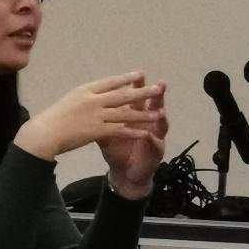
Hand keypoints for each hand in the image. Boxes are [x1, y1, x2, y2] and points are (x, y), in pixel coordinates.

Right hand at [14, 72, 165, 161]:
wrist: (44, 133)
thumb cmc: (53, 119)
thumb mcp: (69, 101)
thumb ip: (84, 98)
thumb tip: (94, 96)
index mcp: (86, 90)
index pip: (110, 82)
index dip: (126, 78)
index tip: (140, 74)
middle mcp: (93, 100)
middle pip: (123, 95)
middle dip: (142, 92)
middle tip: (158, 88)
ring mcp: (96, 115)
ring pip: (125, 113)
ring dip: (144, 114)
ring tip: (160, 113)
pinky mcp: (97, 131)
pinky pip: (119, 130)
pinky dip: (133, 131)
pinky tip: (145, 132)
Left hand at [99, 76, 167, 199]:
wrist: (125, 174)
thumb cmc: (117, 152)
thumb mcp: (106, 135)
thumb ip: (100, 120)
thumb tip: (87, 106)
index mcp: (135, 117)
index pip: (137, 99)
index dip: (137, 88)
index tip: (137, 75)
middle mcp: (147, 124)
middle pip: (152, 106)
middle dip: (156, 96)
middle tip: (160, 84)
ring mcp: (154, 137)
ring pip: (160, 123)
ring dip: (161, 116)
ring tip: (161, 109)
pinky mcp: (156, 152)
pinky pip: (156, 145)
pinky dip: (154, 141)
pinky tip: (153, 136)